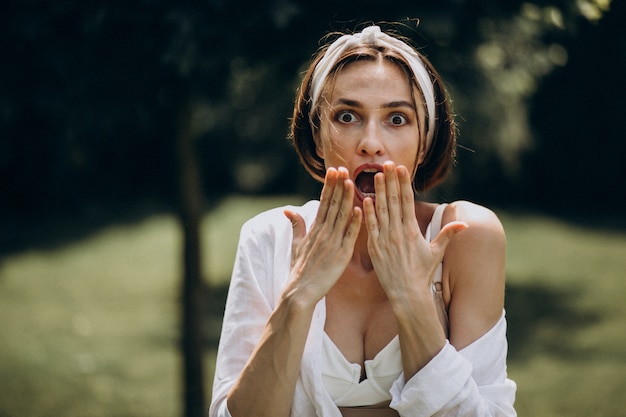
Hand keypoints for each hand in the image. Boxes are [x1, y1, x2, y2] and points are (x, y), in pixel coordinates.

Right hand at [283, 167, 361, 306]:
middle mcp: (323, 233)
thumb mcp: (296, 244)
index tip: (334, 170)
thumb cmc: (299, 270)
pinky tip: (359, 209)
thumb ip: (296, 225)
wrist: (300, 292)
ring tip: (352, 181)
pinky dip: (354, 223)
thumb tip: (289, 210)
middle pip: (332, 204)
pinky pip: (349, 236)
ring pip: (341, 216)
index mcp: (314, 229)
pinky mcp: (341, 255)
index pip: (323, 202)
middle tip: (343, 168)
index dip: (329, 185)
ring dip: (346, 198)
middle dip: (338, 185)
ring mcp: (332, 243)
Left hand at [363, 161, 466, 301]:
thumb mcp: (436, 252)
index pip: (408, 201)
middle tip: (386, 163)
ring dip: (379, 192)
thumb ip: (448, 234)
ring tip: (376, 175)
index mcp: (412, 230)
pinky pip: (370, 227)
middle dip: (391, 181)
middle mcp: (398, 232)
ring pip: (380, 210)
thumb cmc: (422, 273)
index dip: (404, 183)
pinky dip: (367, 213)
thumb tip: (465, 223)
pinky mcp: (374, 248)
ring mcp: (385, 240)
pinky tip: (364, 199)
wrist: (407, 293)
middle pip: (394, 201)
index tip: (401, 168)